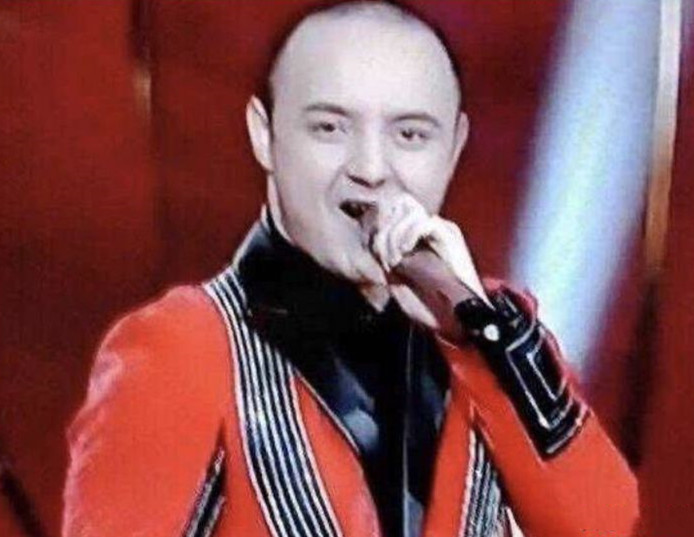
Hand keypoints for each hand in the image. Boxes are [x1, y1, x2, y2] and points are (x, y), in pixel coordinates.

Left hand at [363, 194, 489, 339]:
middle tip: (385, 256)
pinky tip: (405, 252)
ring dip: (396, 235)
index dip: (382, 223)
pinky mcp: (451, 235)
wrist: (457, 310)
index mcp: (418, 233)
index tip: (376, 249)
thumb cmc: (430, 297)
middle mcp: (431, 226)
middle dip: (387, 229)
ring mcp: (442, 228)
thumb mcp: (401, 272)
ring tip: (395, 258)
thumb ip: (390, 254)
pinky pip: (425, 223)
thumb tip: (374, 241)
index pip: (396, 207)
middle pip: (402, 205)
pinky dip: (410, 235)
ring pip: (412, 212)